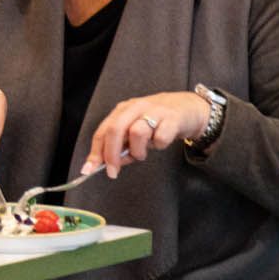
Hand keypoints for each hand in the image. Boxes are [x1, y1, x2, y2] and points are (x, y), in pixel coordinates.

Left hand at [83, 90, 211, 177]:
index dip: (95, 152)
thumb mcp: (136, 130)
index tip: (89, 169)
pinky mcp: (172, 118)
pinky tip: (161, 142)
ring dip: (137, 151)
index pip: (102, 131)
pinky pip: (160, 137)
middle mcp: (135, 107)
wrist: (189, 108)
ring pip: (136, 133)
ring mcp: (154, 111)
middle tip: (113, 171)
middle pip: (115, 130)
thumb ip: (123, 145)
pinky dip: (159, 145)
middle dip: (111, 155)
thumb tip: (111, 164)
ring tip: (143, 153)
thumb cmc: (158, 122)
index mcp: (122, 111)